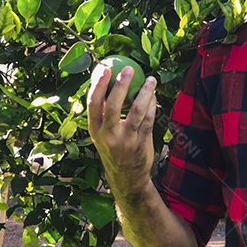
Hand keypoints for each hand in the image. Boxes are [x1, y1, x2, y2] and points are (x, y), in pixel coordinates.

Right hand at [87, 63, 157, 197]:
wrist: (127, 177)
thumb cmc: (113, 148)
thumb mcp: (102, 134)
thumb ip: (104, 114)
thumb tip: (108, 83)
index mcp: (95, 129)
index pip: (93, 104)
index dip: (98, 85)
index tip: (104, 69)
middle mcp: (108, 135)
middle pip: (113, 106)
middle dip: (121, 85)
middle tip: (128, 69)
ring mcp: (125, 140)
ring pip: (136, 112)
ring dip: (144, 93)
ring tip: (150, 80)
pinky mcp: (141, 143)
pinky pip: (148, 120)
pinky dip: (152, 106)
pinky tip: (153, 96)